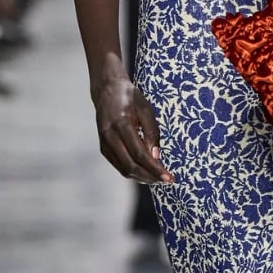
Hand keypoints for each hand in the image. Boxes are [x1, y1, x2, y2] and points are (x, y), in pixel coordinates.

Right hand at [93, 62, 173, 184]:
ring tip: (159, 178)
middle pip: (130, 166)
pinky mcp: (103, 148)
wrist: (107, 91)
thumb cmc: (130, 98)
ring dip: (142, 178)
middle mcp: (110, 137)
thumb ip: (151, 133)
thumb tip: (157, 158)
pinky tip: (146, 172)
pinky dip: (133, 172)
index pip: (140, 154)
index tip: (169, 178)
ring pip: (124, 169)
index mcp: (121, 125)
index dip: (155, 169)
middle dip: (150, 177)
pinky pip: (119, 166)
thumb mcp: (146, 110)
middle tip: (167, 181)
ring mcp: (104, 144)